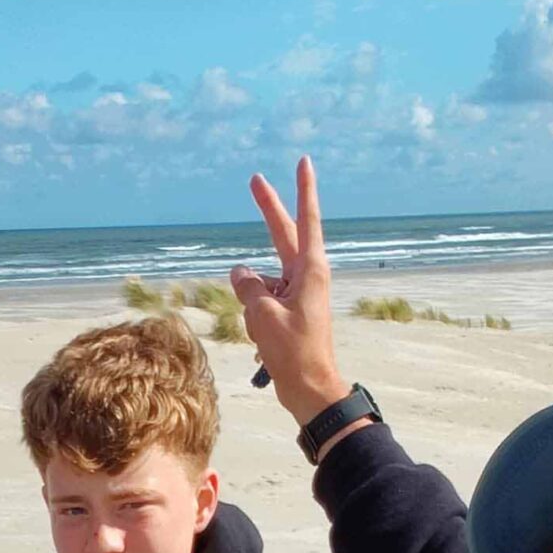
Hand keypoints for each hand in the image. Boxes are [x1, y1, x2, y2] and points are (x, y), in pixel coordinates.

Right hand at [228, 157, 353, 440]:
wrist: (311, 389)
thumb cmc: (294, 352)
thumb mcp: (262, 315)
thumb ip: (248, 286)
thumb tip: (241, 272)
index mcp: (309, 269)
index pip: (305, 220)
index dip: (302, 190)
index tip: (304, 163)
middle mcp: (306, 275)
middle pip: (283, 234)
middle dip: (268, 209)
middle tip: (255, 179)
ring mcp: (298, 292)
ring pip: (263, 279)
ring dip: (254, 300)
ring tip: (267, 334)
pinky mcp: (290, 309)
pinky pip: (263, 300)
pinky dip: (255, 315)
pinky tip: (264, 342)